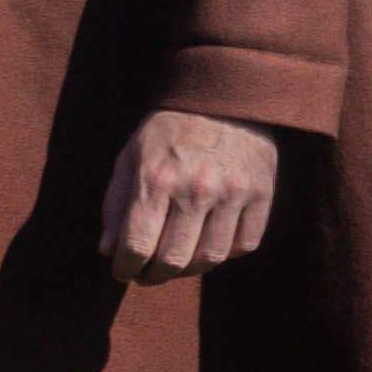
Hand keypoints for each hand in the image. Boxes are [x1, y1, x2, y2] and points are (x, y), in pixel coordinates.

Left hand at [96, 108, 281, 279]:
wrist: (225, 96)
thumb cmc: (169, 130)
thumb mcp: (131, 158)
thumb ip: (116, 205)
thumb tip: (109, 251)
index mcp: (156, 179)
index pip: (137, 246)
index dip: (125, 268)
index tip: (123, 271)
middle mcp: (197, 189)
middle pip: (173, 260)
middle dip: (153, 276)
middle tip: (147, 274)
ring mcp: (234, 193)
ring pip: (210, 258)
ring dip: (188, 269)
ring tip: (177, 262)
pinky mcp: (262, 194)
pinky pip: (244, 245)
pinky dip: (224, 253)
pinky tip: (209, 242)